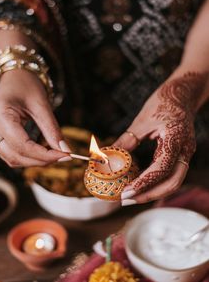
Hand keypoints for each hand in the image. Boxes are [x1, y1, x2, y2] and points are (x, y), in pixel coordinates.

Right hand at [0, 69, 70, 166]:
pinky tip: (42, 152)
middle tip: (63, 157)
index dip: (44, 155)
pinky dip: (26, 156)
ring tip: (55, 155)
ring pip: (11, 158)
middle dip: (40, 160)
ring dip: (34, 161)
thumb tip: (65, 150)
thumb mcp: (42, 104)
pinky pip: (9, 153)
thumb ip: (52, 129)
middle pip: (15, 155)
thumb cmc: (26, 85)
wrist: (13, 77)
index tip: (65, 156)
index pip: (22, 145)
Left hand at [114, 72, 206, 204]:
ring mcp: (185, 153)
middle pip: (172, 182)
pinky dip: (156, 181)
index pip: (161, 169)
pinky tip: (140, 183)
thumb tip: (105, 157)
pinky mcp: (180, 154)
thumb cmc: (163, 102)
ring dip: (153, 191)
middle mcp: (184, 150)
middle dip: (149, 195)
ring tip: (131, 195)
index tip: (126, 192)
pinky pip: (171, 173)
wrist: (182, 92)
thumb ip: (125, 141)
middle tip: (126, 199)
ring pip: (173, 181)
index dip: (144, 183)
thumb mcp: (141, 121)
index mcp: (175, 139)